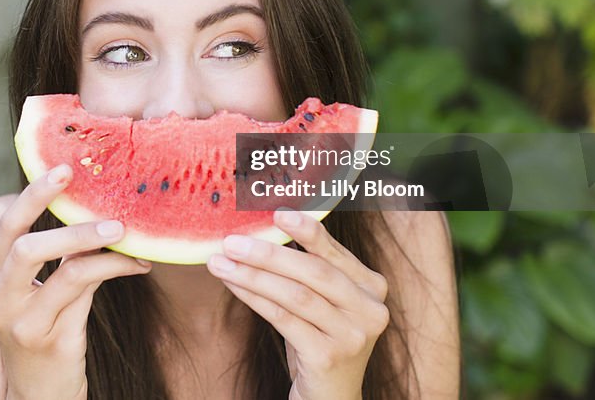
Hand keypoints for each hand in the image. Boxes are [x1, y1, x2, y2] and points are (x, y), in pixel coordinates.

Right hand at [0, 164, 151, 399]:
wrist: (39, 398)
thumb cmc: (46, 335)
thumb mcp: (41, 294)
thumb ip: (58, 258)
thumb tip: (97, 211)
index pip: (7, 227)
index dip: (34, 195)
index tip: (63, 167)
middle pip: (22, 245)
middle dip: (52, 209)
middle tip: (83, 184)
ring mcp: (22, 324)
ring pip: (62, 271)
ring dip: (95, 243)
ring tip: (124, 230)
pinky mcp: (51, 343)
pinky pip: (86, 293)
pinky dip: (114, 270)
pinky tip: (137, 264)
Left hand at [206, 210, 388, 399]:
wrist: (330, 396)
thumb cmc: (320, 338)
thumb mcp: (325, 301)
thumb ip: (312, 268)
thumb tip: (266, 228)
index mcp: (373, 287)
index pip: (334, 252)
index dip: (308, 230)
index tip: (278, 213)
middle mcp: (370, 310)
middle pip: (314, 271)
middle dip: (269, 253)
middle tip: (232, 241)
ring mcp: (352, 336)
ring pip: (295, 295)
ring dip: (253, 275)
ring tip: (221, 261)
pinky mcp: (328, 357)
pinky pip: (284, 319)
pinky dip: (254, 298)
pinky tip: (233, 284)